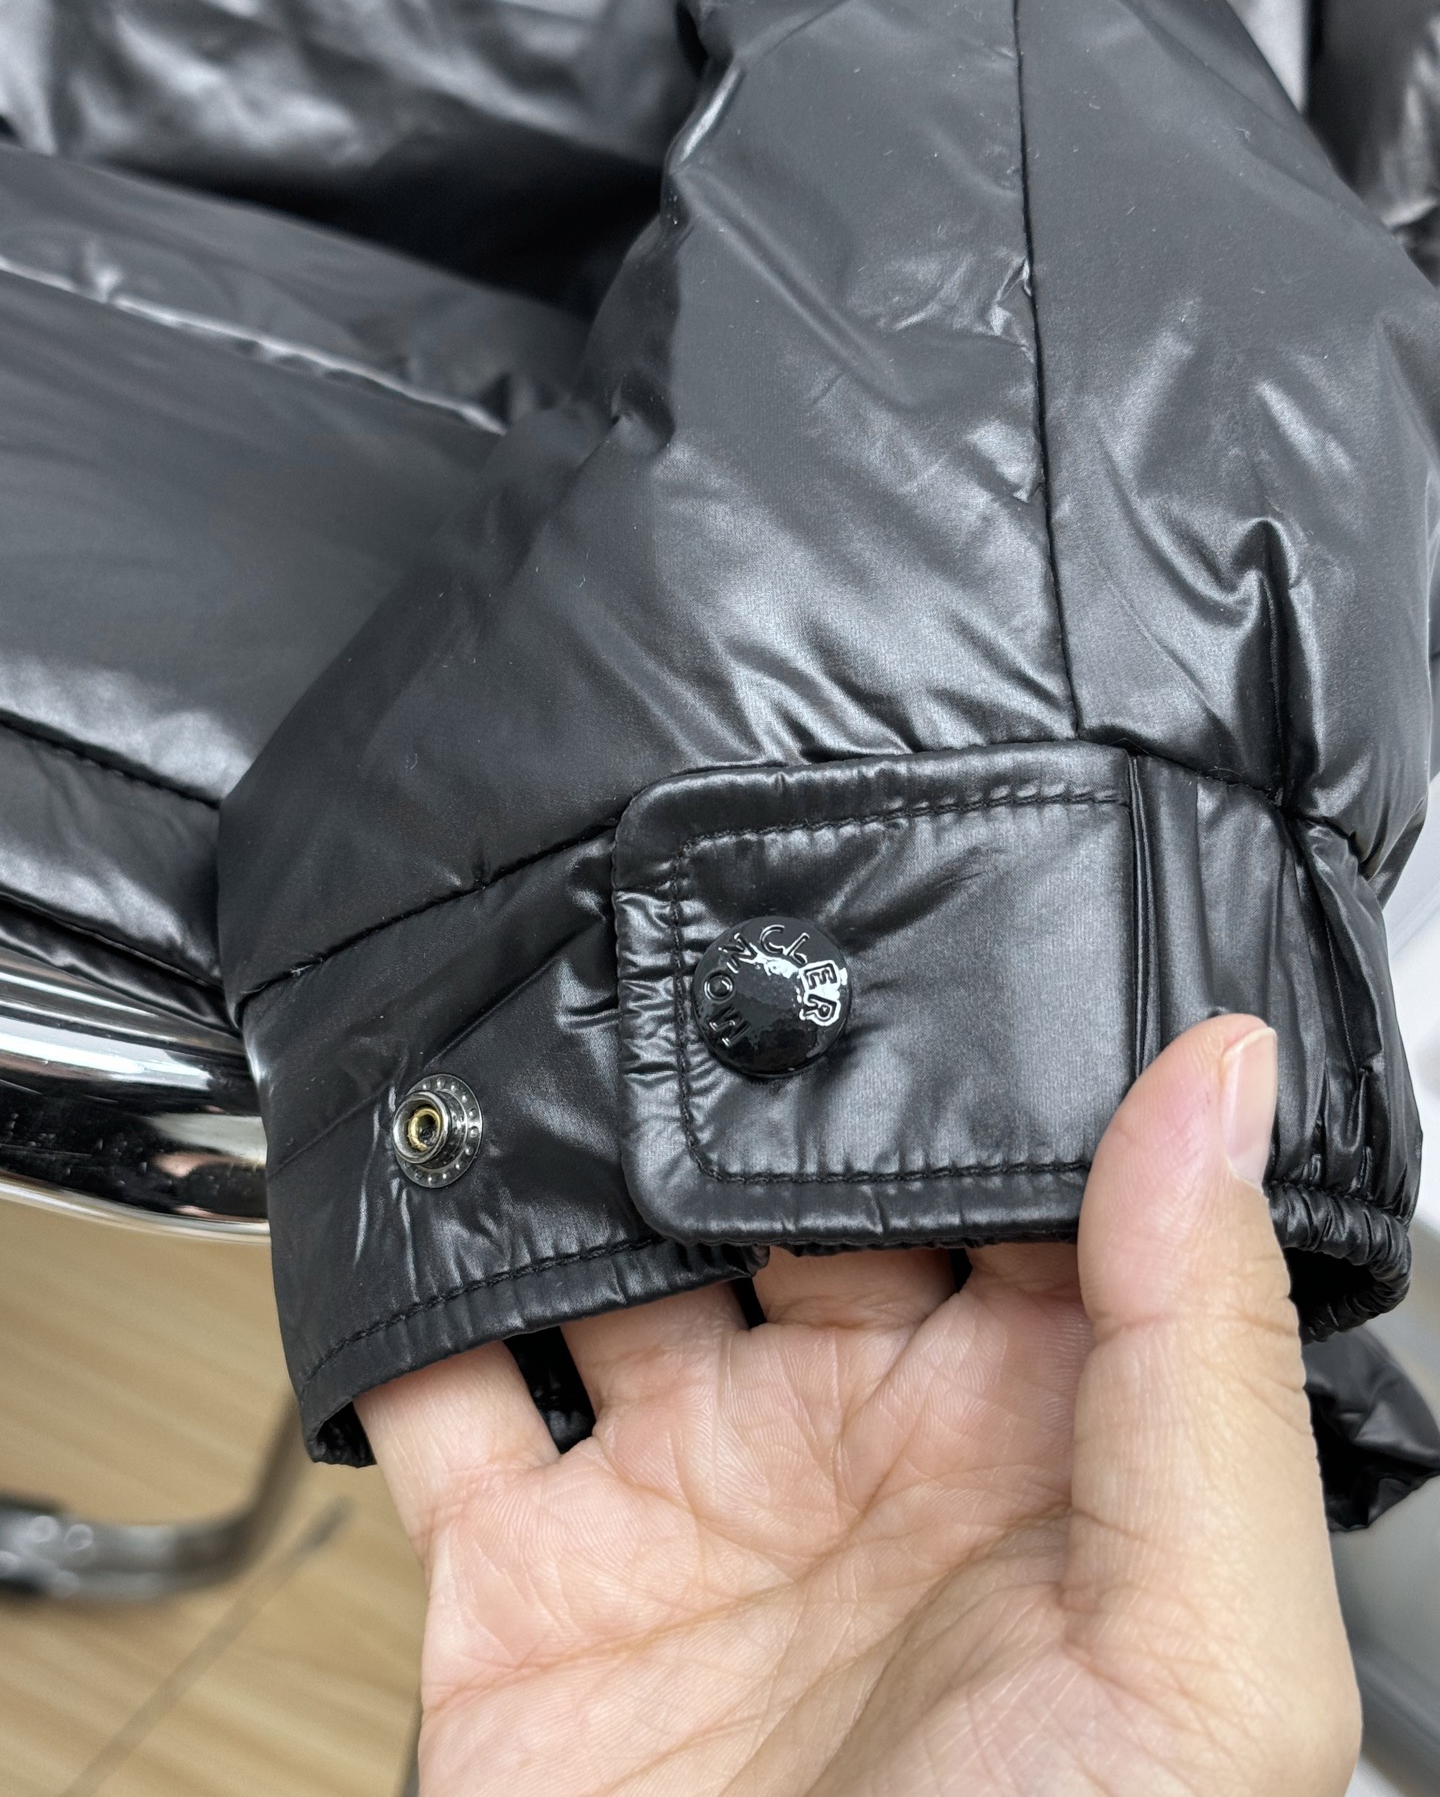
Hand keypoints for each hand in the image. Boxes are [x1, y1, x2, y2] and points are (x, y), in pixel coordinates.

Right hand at [361, 1017, 1359, 1795]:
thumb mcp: (1200, 1645)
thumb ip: (1203, 1355)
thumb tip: (1221, 1082)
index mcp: (1026, 1430)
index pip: (1002, 1180)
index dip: (966, 1058)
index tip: (917, 911)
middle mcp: (852, 1440)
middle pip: (783, 1192)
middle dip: (742, 1081)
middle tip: (704, 936)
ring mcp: (682, 1499)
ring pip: (604, 1261)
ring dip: (571, 1160)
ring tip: (544, 1033)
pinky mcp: (526, 1576)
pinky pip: (445, 1393)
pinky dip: (407, 1299)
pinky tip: (407, 1206)